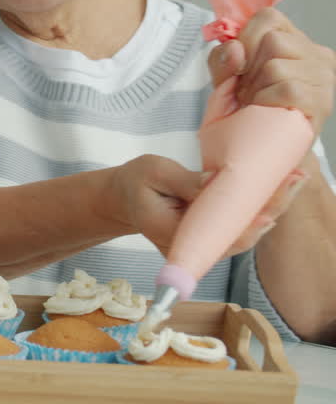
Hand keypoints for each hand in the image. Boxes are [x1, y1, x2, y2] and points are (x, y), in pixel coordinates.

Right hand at [110, 154, 306, 257]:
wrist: (126, 199)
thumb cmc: (137, 183)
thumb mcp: (153, 172)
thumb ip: (184, 182)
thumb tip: (216, 183)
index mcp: (172, 233)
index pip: (218, 236)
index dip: (248, 222)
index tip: (271, 204)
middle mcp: (192, 248)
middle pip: (240, 238)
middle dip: (271, 210)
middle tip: (293, 181)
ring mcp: (203, 246)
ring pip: (245, 234)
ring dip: (271, 209)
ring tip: (292, 180)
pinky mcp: (212, 237)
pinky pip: (241, 227)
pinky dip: (260, 209)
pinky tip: (277, 189)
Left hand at [208, 7, 335, 135]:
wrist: (261, 145)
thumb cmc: (246, 106)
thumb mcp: (225, 76)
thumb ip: (222, 58)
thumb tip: (235, 49)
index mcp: (295, 39)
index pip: (269, 16)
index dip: (245, 37)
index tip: (238, 62)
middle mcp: (316, 54)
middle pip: (272, 40)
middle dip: (249, 68)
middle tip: (247, 90)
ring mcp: (323, 77)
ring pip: (276, 65)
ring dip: (256, 87)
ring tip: (255, 101)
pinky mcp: (322, 100)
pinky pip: (286, 88)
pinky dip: (266, 100)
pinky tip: (265, 109)